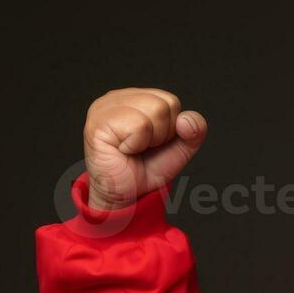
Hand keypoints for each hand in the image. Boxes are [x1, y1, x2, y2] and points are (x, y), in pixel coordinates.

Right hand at [83, 88, 206, 210]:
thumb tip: (187, 119)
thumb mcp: (180, 149)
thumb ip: (194, 131)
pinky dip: (138, 144)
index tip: (154, 143)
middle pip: (165, 104)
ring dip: (150, 139)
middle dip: (163, 134)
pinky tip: (123, 150)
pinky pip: (139, 125)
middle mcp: (118, 98)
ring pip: (155, 110)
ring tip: (133, 148)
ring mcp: (105, 107)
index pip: (171, 101)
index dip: (172, 129)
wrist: (125, 194)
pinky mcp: (98, 122)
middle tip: (143, 148)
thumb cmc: (146, 169)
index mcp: (136, 98)